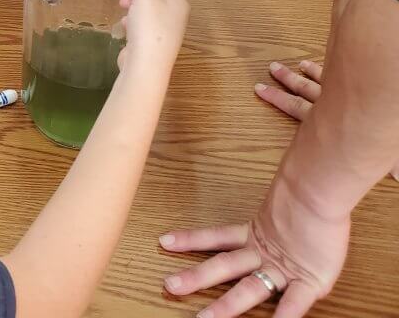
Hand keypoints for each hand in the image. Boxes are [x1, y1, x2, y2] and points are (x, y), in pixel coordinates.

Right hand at [117, 0, 188, 72]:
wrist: (146, 64)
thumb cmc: (149, 26)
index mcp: (177, 1)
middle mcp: (174, 14)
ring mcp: (164, 29)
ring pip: (147, 8)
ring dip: (133, 4)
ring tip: (122, 5)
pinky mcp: (152, 41)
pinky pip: (142, 24)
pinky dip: (132, 20)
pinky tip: (125, 24)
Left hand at [160, 182, 348, 317]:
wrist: (324, 189)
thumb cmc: (309, 194)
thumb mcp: (284, 200)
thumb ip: (271, 206)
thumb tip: (265, 184)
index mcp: (255, 234)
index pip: (215, 237)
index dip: (190, 239)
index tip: (164, 242)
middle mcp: (263, 253)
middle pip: (223, 266)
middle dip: (196, 278)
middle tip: (169, 286)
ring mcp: (284, 269)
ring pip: (249, 290)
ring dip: (225, 307)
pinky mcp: (310, 281)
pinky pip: (294, 304)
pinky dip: (282, 317)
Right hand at [255, 60, 398, 181]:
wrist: (389, 109)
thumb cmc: (386, 136)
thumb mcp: (383, 155)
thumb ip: (383, 164)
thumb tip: (395, 176)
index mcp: (329, 120)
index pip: (297, 108)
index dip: (277, 99)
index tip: (259, 88)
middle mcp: (335, 103)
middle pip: (306, 89)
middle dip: (287, 79)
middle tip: (272, 67)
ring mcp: (346, 92)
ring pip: (323, 79)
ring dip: (309, 71)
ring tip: (298, 64)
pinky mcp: (360, 85)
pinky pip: (341, 74)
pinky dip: (330, 71)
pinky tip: (325, 65)